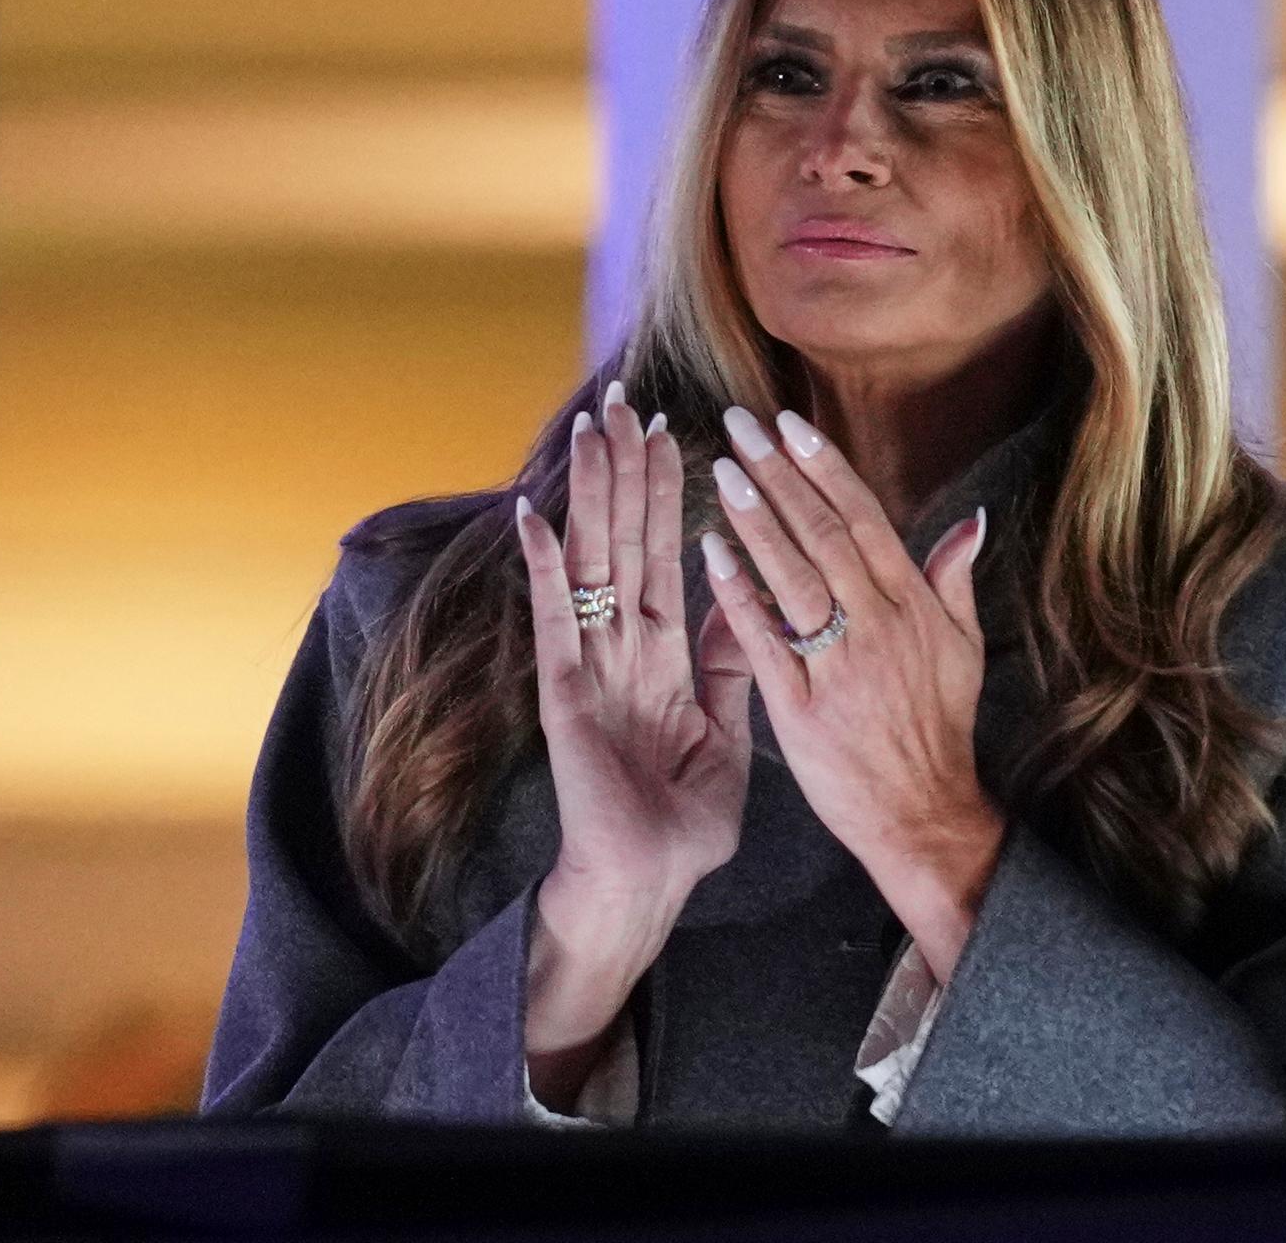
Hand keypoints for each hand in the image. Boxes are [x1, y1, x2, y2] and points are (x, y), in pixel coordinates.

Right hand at [512, 383, 751, 1098]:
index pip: (667, 555)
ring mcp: (591, 666)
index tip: (676, 434)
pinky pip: (556, 621)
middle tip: (621, 403)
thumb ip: (731, 667)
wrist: (649, 882)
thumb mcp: (726, 730)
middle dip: (624, 475)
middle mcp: (623, 649)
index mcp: (664, 656)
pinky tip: (534, 516)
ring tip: (587, 431)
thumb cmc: (684, 819)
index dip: (670, 497)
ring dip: (590, 497)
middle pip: (625, 543)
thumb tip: (750, 605)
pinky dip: (544, 568)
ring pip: (593, 563)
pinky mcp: (566, 695)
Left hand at [698, 405, 1004, 979]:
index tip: (790, 424)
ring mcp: (839, 666)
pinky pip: (764, 642)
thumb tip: (973, 520)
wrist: (921, 813)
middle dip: (779, 476)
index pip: (864, 519)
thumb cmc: (939, 727)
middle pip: (823, 535)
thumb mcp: (964, 649)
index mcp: (914, 606)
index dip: (825, 468)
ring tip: (722, 473)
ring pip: (792, 578)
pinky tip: (709, 554)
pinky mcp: (801, 709)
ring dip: (755, 521)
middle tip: (739, 426)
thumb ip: (955, 580)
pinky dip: (737, 595)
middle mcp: (878, 626)